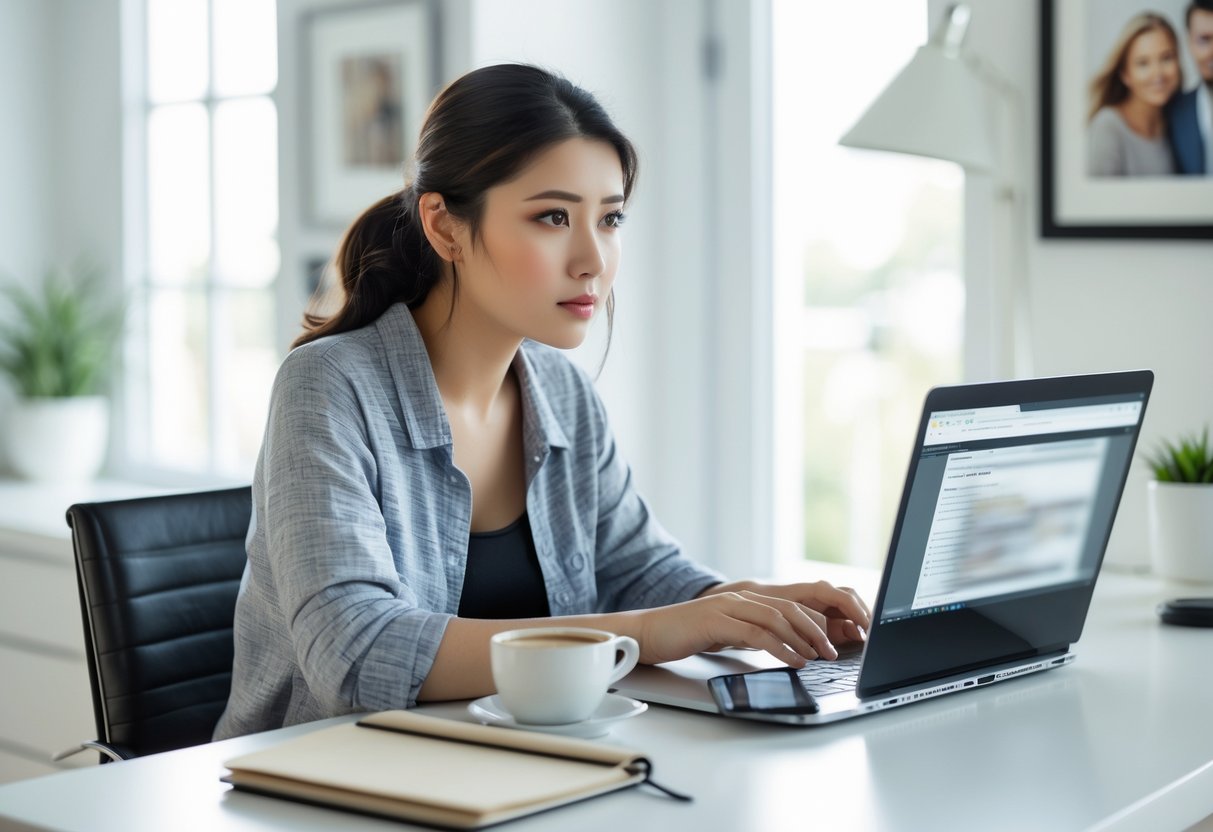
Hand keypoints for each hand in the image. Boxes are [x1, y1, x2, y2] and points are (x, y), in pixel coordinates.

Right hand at [629, 580, 869, 667]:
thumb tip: (778, 647)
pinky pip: (756, 633)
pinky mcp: (715, 621)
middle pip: (789, 608)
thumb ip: (748, 634)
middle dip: (816, 629)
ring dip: (803, 639)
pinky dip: (780, 648)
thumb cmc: (683, 635)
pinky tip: (793, 661)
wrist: (647, 632)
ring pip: (777, 618)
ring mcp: (727, 607)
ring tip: (819, 657)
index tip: (830, 641)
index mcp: (743, 599)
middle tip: (832, 650)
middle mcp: (739, 598)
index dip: (813, 622)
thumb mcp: (724, 633)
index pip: (788, 605)